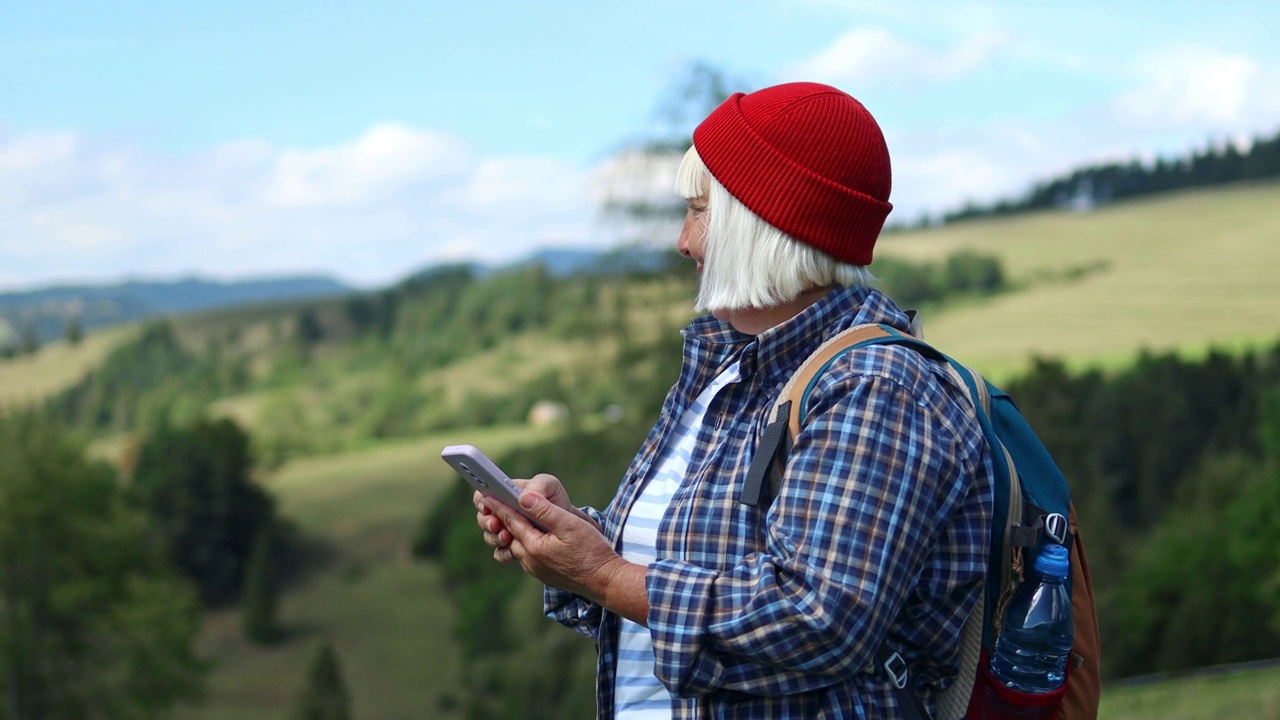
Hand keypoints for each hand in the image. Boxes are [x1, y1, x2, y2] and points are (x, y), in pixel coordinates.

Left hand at [483, 488, 648, 623]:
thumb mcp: (570, 525)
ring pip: (517, 547)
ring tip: (510, 520)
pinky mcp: (544, 575)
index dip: (499, 506)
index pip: (511, 521)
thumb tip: (523, 497)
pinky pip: (526, 557)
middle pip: (511, 535)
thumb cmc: (592, 551)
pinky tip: (529, 538)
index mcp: (534, 546)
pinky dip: (524, 544)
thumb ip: (545, 511)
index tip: (485, 496)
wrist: (605, 582)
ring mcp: (536, 570)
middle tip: (494, 505)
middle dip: (502, 520)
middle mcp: (530, 560)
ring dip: (513, 533)